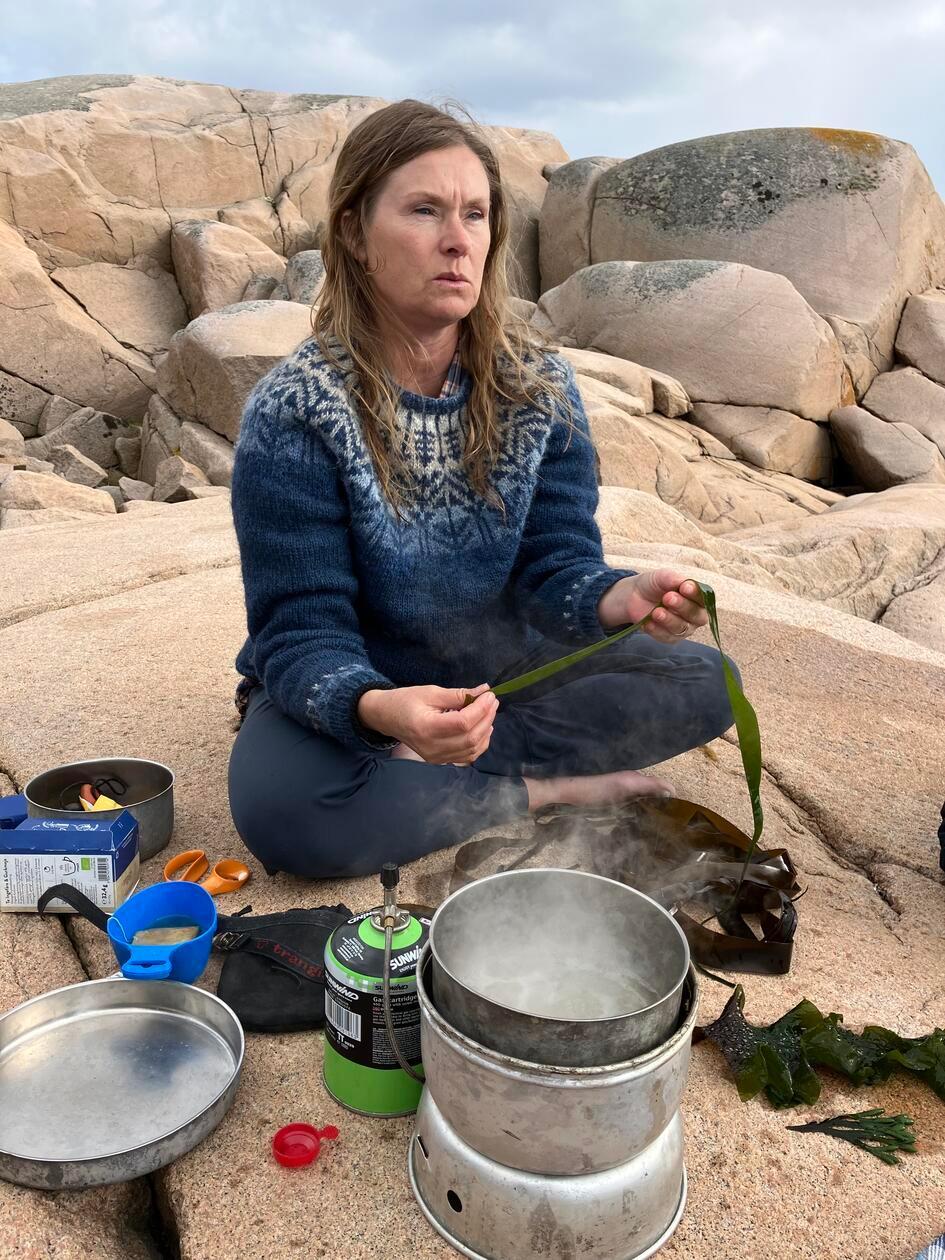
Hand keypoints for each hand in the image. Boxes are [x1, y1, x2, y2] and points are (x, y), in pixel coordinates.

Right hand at [357, 683, 497, 763]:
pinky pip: (467, 756)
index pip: (463, 723)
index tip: (490, 695)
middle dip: (487, 718)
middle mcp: (432, 747)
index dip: (481, 709)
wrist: (386, 718)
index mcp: (426, 727)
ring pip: (472, 750)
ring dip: (486, 731)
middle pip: (470, 738)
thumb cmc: (405, 701)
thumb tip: (483, 691)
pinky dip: (480, 743)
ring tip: (489, 712)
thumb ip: (458, 694)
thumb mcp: (430, 692)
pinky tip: (483, 728)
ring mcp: (436, 757)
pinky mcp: (439, 761)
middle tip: (492, 701)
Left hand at [597, 570, 707, 643]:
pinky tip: (648, 622)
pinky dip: (656, 630)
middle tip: (667, 598)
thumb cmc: (655, 585)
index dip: (696, 594)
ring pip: (681, 628)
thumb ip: (673, 579)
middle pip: (697, 616)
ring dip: (669, 620)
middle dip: (683, 607)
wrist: (634, 596)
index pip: (703, 598)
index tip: (685, 587)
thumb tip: (685, 583)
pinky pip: (666, 637)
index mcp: (697, 598)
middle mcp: (694, 615)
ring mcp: (683, 627)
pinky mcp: (669, 637)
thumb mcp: (662, 577)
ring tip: (656, 612)